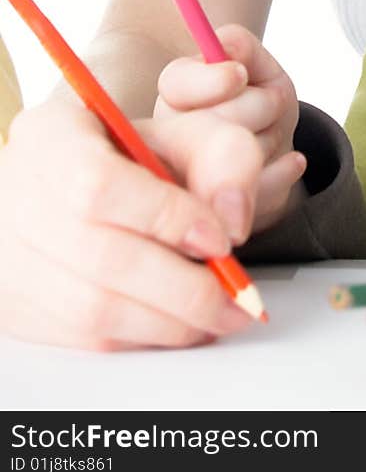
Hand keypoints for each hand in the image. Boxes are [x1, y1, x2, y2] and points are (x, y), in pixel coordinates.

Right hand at [0, 99, 272, 349]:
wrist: (88, 182)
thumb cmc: (140, 155)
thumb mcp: (191, 132)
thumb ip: (226, 158)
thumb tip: (232, 222)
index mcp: (51, 135)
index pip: (96, 183)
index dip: (165, 217)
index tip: (220, 238)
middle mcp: (16, 194)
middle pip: (100, 257)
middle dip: (184, 287)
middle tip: (237, 295)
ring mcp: (10, 257)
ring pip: (92, 309)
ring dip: (170, 322)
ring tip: (219, 313)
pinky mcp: (17, 307)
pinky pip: (85, 339)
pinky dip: (144, 337)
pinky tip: (182, 322)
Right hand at [155, 24, 302, 234]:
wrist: (273, 151)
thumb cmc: (260, 101)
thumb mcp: (257, 66)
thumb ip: (240, 47)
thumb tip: (227, 49)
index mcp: (173, 96)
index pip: (176, 84)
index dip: (210, 81)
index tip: (238, 76)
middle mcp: (168, 139)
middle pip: (214, 120)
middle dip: (258, 107)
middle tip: (270, 106)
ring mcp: (189, 182)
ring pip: (240, 155)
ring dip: (271, 139)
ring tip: (267, 136)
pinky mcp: (216, 217)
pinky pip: (259, 193)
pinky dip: (285, 171)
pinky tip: (287, 162)